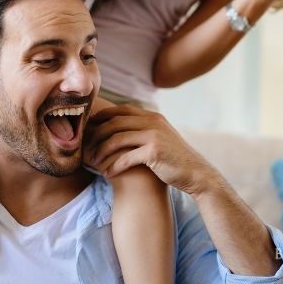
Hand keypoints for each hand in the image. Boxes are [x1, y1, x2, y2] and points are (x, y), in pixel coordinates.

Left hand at [84, 104, 215, 196]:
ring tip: (93, 162)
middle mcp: (153, 122)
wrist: (196, 173)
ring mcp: (154, 135)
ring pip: (117, 139)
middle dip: (97, 134)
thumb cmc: (174, 159)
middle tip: (86, 146)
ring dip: (102, 151)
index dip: (103, 116)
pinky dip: (113, 165)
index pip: (122, 110)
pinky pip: (126, 157)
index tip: (90, 126)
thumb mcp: (161, 137)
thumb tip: (122, 128)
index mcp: (153, 116)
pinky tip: (107, 173)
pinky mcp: (154, 151)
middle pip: (115, 123)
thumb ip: (145, 129)